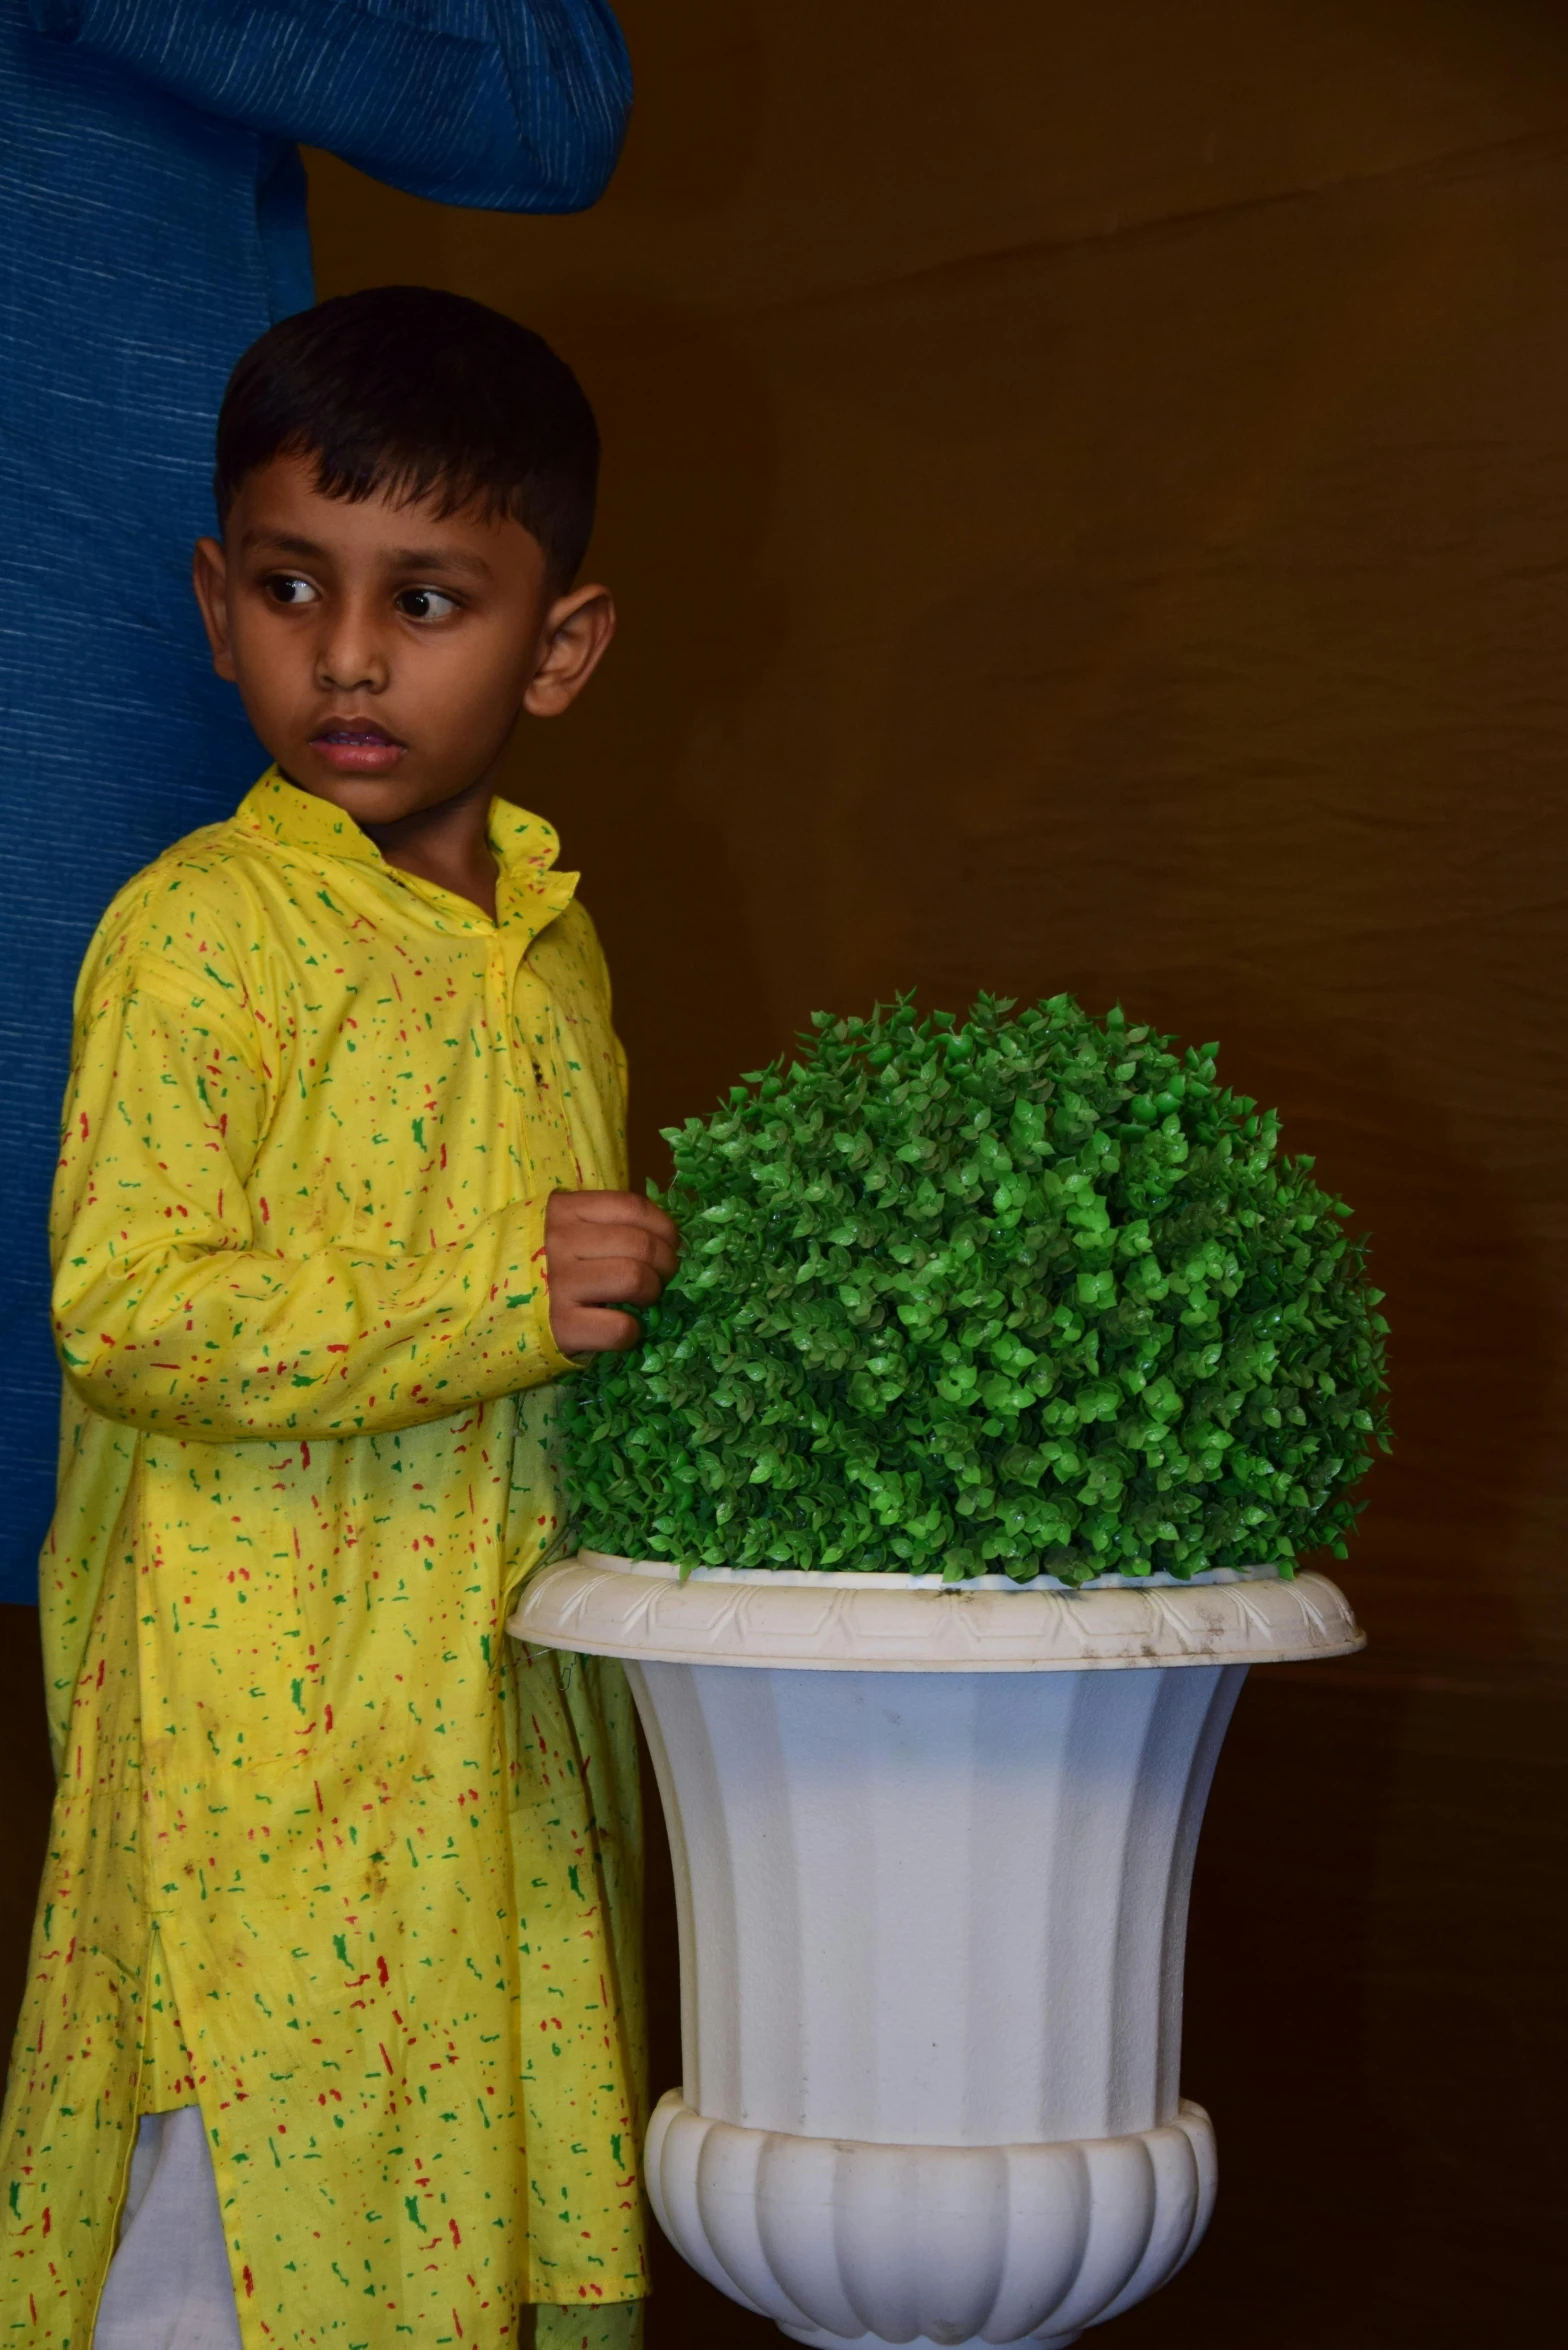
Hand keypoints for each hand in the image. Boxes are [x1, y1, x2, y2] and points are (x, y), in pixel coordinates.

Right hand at [544, 1189, 679, 1357]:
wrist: (488, 1309)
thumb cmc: (543, 1265)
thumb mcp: (565, 1229)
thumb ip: (606, 1224)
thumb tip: (668, 1238)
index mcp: (565, 1210)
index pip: (633, 1207)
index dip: (665, 1227)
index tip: (670, 1244)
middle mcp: (560, 1242)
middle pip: (641, 1244)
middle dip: (665, 1263)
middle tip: (660, 1276)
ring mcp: (559, 1284)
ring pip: (634, 1279)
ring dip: (650, 1293)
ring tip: (641, 1300)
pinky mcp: (561, 1326)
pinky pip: (619, 1328)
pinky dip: (631, 1332)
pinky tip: (621, 1328)